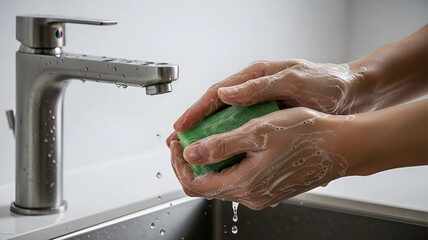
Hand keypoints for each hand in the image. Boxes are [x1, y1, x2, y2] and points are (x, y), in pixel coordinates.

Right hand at [170, 59, 363, 135]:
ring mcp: (261, 106)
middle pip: (216, 109)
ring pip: (227, 122)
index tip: (181, 127)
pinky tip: (222, 155)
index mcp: (256, 77)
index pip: (218, 94)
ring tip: (192, 152)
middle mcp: (254, 90)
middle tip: (177, 143)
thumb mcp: (294, 79)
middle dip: (195, 126)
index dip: (196, 110)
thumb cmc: (327, 82)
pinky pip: (243, 132)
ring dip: (208, 137)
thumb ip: (260, 86)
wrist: (353, 94)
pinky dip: (229, 143)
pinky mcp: (270, 120)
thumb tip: (227, 92)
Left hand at [170, 107, 353, 209]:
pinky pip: (237, 178)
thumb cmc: (308, 135)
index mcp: (245, 183)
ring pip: (221, 181)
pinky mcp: (269, 187)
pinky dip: (225, 163)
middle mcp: (251, 194)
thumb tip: (191, 153)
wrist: (342, 146)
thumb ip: (222, 145)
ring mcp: (261, 193)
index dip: (178, 164)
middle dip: (189, 162)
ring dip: (207, 162)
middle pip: (206, 185)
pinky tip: (229, 143)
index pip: (195, 184)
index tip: (176, 144)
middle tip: (184, 139)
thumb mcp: (260, 132)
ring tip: (203, 137)